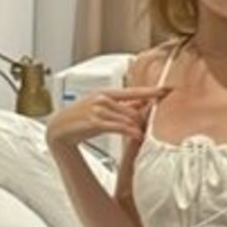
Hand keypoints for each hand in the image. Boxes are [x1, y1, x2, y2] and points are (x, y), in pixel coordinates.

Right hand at [46, 86, 170, 162]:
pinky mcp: (95, 121)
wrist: (58, 129)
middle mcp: (103, 98)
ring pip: (128, 118)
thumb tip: (141, 105)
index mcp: (105, 93)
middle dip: (144, 120)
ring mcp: (98, 109)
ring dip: (138, 128)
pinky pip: (120, 127)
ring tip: (142, 135)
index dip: (152, 91)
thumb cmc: (79, 120)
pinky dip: (131, 132)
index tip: (168, 89)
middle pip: (134, 109)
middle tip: (151, 128)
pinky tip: (137, 136)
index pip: (134, 91)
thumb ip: (120, 107)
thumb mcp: (101, 109)